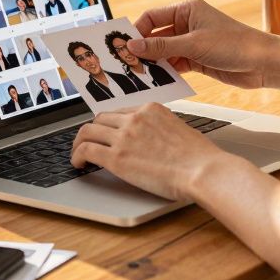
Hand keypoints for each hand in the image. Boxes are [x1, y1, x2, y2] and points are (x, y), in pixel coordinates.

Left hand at [70, 103, 237, 200]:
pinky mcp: (117, 158)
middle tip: (87, 142)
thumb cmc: (198, 157)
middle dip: (92, 131)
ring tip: (77, 153)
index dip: (108, 124)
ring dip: (78, 143)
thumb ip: (159, 128)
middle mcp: (134, 118)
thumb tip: (148, 139)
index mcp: (150, 109)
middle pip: (100, 119)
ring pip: (87, 132)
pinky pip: (86, 150)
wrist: (202, 170)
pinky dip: (76, 156)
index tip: (104, 133)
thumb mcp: (178, 129)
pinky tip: (78, 164)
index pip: (119, 111)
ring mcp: (124, 137)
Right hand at [129, 0, 279, 89]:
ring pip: (164, 53)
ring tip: (140, 75)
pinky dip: (166, 72)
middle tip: (127, 63)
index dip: (137, 31)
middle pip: (156, 36)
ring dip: (154, 64)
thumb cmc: (235, 44)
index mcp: (187, 9)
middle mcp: (188, 24)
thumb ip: (161, 46)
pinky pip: (175, 65)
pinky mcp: (197, 60)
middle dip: (143, 50)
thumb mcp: (193, 44)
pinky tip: (158, 81)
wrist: (263, 63)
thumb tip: (133, 46)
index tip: (124, 46)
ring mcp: (192, 43)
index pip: (152, 17)